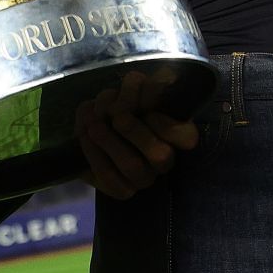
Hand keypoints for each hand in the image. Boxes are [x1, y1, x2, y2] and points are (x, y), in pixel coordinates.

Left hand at [76, 70, 199, 199]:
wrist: (94, 128)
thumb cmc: (122, 104)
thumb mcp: (137, 90)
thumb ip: (147, 86)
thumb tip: (149, 84)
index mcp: (176, 136)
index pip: (187, 137)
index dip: (167, 124)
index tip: (146, 105)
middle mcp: (164, 161)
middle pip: (160, 155)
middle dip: (135, 132)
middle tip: (116, 115)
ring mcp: (143, 178)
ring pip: (132, 166)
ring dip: (111, 141)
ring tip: (94, 123)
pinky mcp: (120, 189)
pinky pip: (108, 176)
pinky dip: (94, 153)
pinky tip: (84, 135)